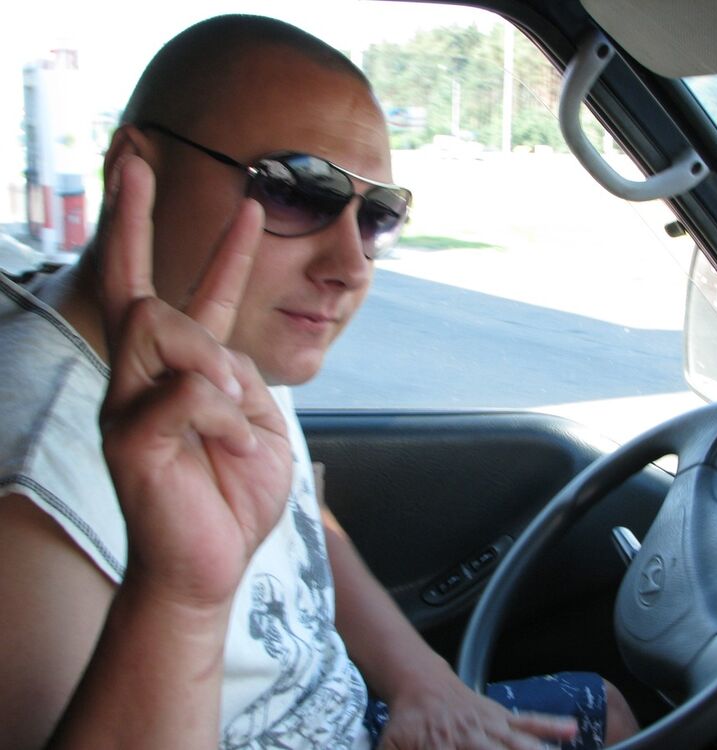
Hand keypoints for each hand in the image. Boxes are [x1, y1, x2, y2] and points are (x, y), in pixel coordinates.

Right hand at [98, 154, 291, 608]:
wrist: (213, 565)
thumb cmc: (233, 496)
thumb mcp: (258, 422)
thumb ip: (239, 375)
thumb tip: (219, 355)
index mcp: (181, 375)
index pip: (183, 298)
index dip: (217, 250)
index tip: (244, 201)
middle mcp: (142, 382)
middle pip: (141, 295)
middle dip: (144, 235)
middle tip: (171, 230)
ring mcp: (128, 408)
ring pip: (155, 326)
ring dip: (210, 357)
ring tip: (235, 404)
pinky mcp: (128, 440)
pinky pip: (181, 394)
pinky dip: (223, 415)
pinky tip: (231, 445)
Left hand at [376, 674, 578, 749]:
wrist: (418, 681)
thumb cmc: (406, 720)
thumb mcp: (391, 745)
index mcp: (441, 746)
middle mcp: (471, 736)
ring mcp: (489, 724)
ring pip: (519, 743)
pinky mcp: (500, 715)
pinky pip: (528, 721)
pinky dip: (550, 725)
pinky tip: (570, 730)